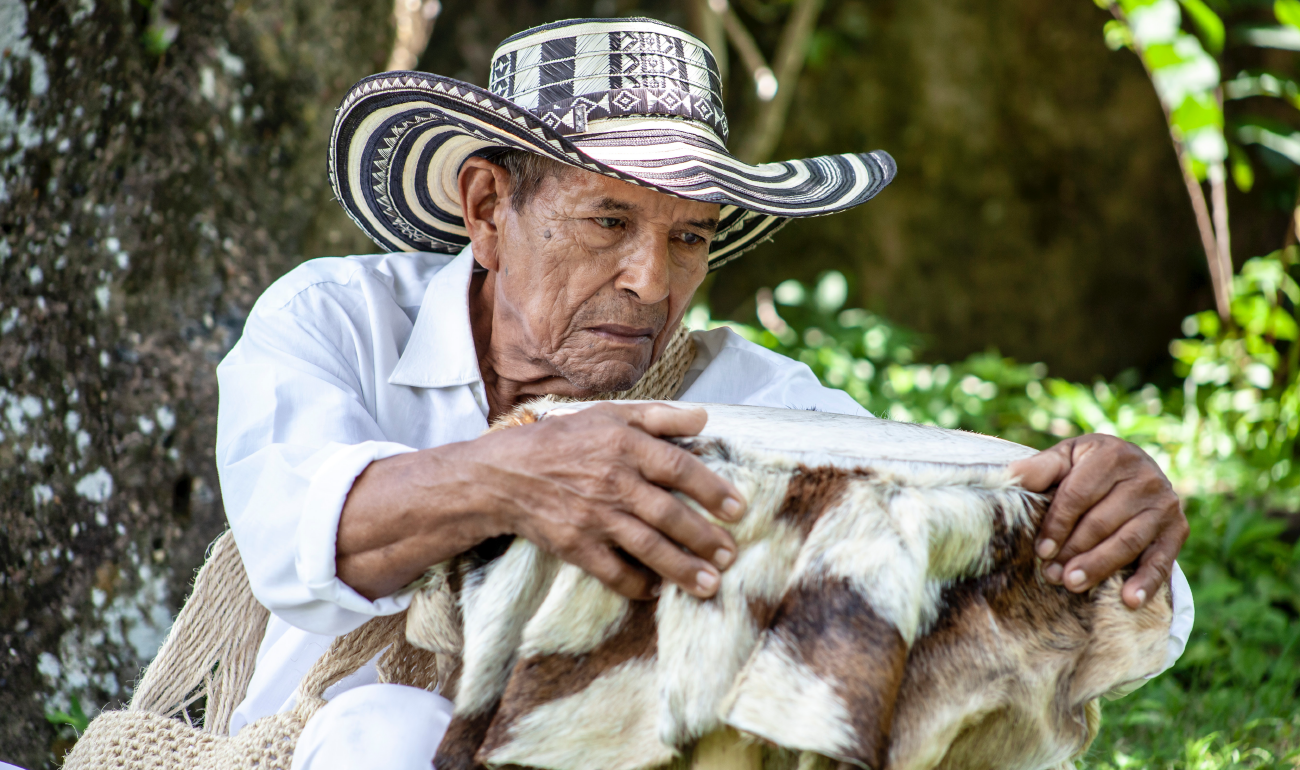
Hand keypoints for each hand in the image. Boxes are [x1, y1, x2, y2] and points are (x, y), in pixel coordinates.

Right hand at [466, 402, 745, 600]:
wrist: (503, 475)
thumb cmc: (563, 441)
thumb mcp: (608, 416)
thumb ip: (657, 416)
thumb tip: (704, 419)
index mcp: (623, 445)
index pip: (677, 468)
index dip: (711, 489)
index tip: (738, 509)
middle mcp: (611, 481)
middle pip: (668, 513)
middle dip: (704, 537)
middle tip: (730, 554)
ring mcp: (593, 517)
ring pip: (646, 547)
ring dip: (681, 568)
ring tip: (710, 584)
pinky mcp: (575, 546)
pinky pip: (613, 571)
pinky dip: (637, 584)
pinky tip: (658, 591)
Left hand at [1009, 434, 1187, 608]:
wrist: (1132, 468)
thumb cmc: (1087, 466)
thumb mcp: (1065, 458)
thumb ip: (1041, 467)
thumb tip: (1010, 475)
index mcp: (1112, 454)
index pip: (1079, 494)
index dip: (1058, 524)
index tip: (1041, 550)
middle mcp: (1144, 476)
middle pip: (1102, 521)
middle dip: (1074, 550)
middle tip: (1051, 574)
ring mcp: (1164, 503)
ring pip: (1128, 541)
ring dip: (1100, 566)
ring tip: (1073, 585)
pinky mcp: (1178, 529)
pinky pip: (1162, 559)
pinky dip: (1147, 582)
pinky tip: (1130, 600)